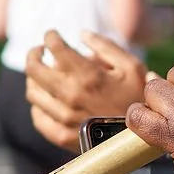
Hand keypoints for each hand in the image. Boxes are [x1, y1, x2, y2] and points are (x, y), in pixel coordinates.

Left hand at [22, 29, 140, 152]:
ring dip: (33, 79)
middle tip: (39, 51)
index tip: (52, 35)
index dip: (50, 36)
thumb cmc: (138, 100)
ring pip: (32, 92)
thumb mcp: (132, 67)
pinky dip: (38, 105)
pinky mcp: (61, 137)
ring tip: (42, 74)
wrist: (141, 139)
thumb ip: (106, 46)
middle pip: (34, 69)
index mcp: (87, 75)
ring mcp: (64, 118)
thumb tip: (82, 34)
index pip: (54, 47)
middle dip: (33, 54)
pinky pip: (38, 117)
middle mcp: (70, 95)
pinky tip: (46, 99)